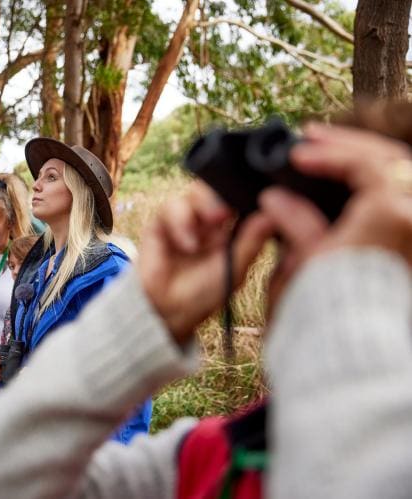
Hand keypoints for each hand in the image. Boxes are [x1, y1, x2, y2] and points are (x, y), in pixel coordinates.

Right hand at [137, 181, 273, 343]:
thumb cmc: (202, 295)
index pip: (240, 200)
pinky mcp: (161, 222)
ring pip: (196, 192)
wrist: (167, 310)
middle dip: (224, 195)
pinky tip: (188, 245)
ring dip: (204, 205)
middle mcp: (208, 221)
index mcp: (230, 229)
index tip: (256, 198)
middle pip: (218, 189)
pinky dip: (181, 222)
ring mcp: (185, 219)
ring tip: (211, 223)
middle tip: (228, 211)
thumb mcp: (235, 269)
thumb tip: (272, 216)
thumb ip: (251, 242)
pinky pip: (171, 207)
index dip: (246, 195)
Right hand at [260, 124, 411, 303]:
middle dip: (347, 143)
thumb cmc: (331, 306)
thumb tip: (274, 198)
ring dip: (362, 158)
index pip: (364, 164)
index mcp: (390, 214)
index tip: (295, 156)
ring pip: (398, 172)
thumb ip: (294, 220)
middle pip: (388, 158)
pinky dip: (371, 181)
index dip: (327, 154)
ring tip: (325, 152)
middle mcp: (411, 215)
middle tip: (310, 135)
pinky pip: (396, 193)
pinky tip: (343, 180)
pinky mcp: (405, 239)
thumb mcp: (307, 258)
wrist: (353, 346)